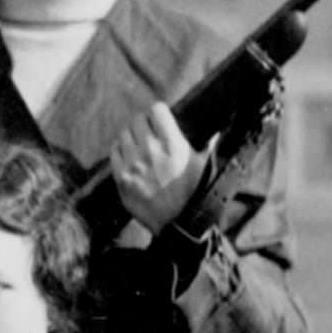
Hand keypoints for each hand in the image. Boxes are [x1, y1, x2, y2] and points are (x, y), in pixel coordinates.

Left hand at [110, 102, 209, 233]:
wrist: (178, 222)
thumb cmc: (196, 193)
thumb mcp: (205, 166)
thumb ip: (208, 145)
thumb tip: (217, 133)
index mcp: (173, 144)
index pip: (156, 110)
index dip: (158, 112)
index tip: (160, 118)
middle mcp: (150, 150)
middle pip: (137, 120)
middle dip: (144, 123)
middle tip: (149, 130)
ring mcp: (132, 164)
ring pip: (123, 134)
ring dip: (131, 135)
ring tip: (138, 143)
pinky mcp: (120, 178)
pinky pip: (114, 152)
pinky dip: (120, 149)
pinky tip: (128, 154)